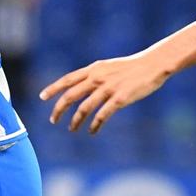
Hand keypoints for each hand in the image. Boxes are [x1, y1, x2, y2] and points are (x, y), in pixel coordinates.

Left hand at [40, 48, 173, 133]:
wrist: (153, 64)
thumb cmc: (132, 67)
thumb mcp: (109, 67)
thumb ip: (95, 75)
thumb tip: (82, 85)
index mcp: (94, 69)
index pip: (68, 79)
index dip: (53, 88)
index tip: (42, 97)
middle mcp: (98, 78)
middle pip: (71, 95)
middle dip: (59, 109)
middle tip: (53, 120)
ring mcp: (109, 88)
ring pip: (84, 108)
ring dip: (76, 120)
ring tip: (72, 128)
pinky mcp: (120, 99)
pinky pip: (102, 115)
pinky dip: (95, 124)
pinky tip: (92, 131)